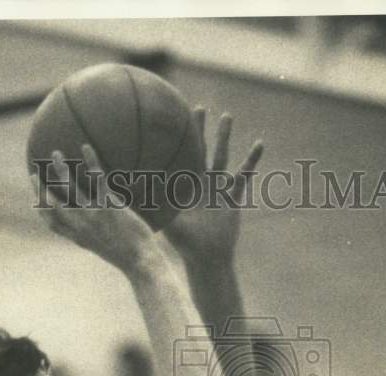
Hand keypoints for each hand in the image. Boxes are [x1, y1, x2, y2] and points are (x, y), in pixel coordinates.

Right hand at [32, 145, 156, 275]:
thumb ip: (103, 236)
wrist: (141, 263)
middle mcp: (80, 226)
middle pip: (52, 205)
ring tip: (55, 153)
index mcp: (80, 238)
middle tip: (34, 173)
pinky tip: (87, 147)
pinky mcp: (107, 206)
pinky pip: (96, 178)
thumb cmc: (132, 258)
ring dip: (60, 170)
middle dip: (39, 188)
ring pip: (68, 188)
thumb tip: (108, 227)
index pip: (53, 225)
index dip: (42, 212)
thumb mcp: (112, 249)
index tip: (36, 202)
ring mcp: (92, 215)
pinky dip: (90, 161)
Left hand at [162, 110, 263, 265]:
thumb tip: (126, 194)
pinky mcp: (232, 196)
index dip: (174, 141)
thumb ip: (148, 206)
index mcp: (182, 187)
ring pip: (221, 156)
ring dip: (224, 137)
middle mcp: (198, 184)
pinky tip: (259, 143)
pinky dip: (251, 160)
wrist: (208, 257)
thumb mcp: (165, 220)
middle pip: (199, 150)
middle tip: (197, 108)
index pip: (176, 157)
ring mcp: (217, 188)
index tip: (169, 119)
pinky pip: (244, 174)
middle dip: (197, 130)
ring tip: (226, 116)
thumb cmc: (184, 243)